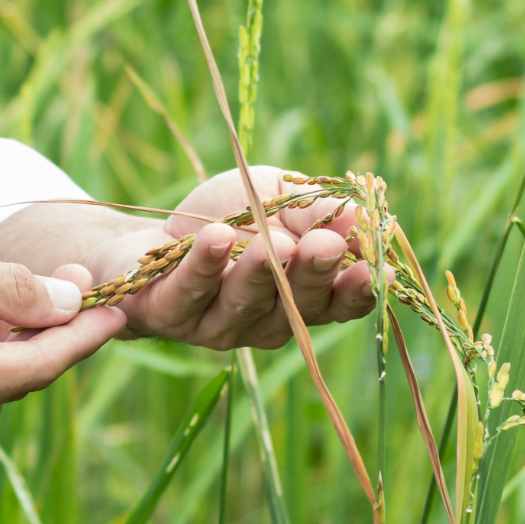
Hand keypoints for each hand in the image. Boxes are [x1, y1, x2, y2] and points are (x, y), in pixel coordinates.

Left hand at [81, 166, 377, 349]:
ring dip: (259, 272)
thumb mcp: (275, 198)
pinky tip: (216, 237)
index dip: (359, 291)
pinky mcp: (169, 315)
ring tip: (272, 243)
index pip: (339, 304)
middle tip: (326, 246)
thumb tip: (361, 216)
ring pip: (244, 303)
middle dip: (313, 275)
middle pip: (296, 307)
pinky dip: (204, 264)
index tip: (380, 269)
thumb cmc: (222, 218)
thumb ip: (317, 209)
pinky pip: (189, 292)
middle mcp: (264, 322)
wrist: (144, 238)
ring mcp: (217, 325)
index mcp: (300, 299)